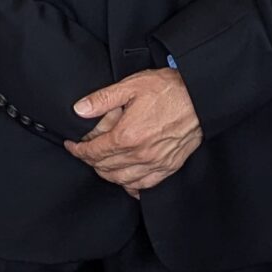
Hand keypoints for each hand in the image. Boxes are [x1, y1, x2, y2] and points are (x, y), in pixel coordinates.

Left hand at [65, 69, 201, 194]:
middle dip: (90, 161)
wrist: (200, 98)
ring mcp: (155, 163)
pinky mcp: (169, 167)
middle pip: (105, 168)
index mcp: (127, 136)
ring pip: (122, 180)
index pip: (93, 152)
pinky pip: (144, 185)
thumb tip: (79, 109)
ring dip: (107, 174)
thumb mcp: (131, 86)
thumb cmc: (168, 90)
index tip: (71, 146)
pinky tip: (125, 178)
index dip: (78, 150)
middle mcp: (140, 154)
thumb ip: (102, 99)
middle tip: (84, 152)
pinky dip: (130, 184)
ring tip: (100, 164)